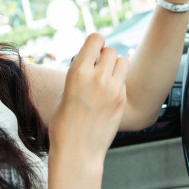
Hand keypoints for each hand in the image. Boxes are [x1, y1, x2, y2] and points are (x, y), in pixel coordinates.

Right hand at [49, 33, 129, 160]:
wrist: (77, 150)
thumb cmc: (64, 123)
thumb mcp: (65, 91)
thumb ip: (80, 73)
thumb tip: (90, 62)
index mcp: (78, 71)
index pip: (96, 39)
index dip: (95, 43)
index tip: (92, 51)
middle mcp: (97, 77)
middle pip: (111, 50)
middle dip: (105, 56)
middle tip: (98, 67)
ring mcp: (112, 89)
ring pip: (123, 61)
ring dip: (116, 66)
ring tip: (106, 77)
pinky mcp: (121, 100)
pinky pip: (123, 81)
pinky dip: (118, 83)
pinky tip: (108, 95)